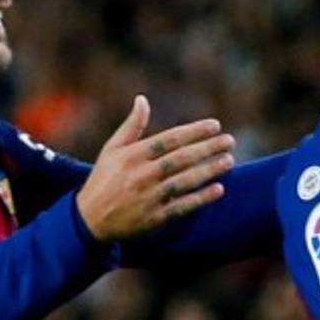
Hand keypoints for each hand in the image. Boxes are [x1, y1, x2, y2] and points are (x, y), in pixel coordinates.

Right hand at [77, 96, 235, 241]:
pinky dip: (200, 198)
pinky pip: (182, 207)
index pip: (169, 139)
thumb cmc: (103, 179)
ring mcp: (149, 197)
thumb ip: (131, 126)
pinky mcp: (154, 218)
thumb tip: (142, 99)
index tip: (215, 125)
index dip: (194, 131)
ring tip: (229, 160)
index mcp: (132, 156)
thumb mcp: (112, 149)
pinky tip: (219, 189)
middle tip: (230, 140)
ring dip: (209, 170)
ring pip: (185, 181)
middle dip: (208, 148)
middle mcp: (141, 175)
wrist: (89, 220)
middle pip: (181, 159)